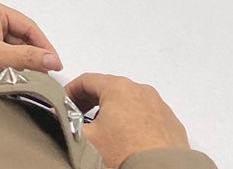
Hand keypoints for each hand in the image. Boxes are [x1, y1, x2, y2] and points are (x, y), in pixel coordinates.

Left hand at [0, 0, 60, 73]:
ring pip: (9, 46)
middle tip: (45, 77)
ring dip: (19, 62)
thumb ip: (27, 57)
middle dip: (32, 56)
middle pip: (19, 36)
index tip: (56, 66)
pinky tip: (14, 78)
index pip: (28, 26)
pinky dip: (7, 64)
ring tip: (31, 80)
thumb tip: (53, 61)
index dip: (44, 46)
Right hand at [67, 73, 191, 167]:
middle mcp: (141, 90)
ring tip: (106, 132)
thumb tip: (61, 120)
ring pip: (130, 102)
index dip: (70, 91)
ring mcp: (159, 106)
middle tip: (80, 118)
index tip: (64, 104)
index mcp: (118, 87)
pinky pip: (148, 116)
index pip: (86, 80)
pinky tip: (130, 140)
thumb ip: (67, 123)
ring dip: (115, 112)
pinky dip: (136, 123)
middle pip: (109, 89)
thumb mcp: (86, 138)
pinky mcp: (172, 123)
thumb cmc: (125, 153)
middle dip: (91, 102)